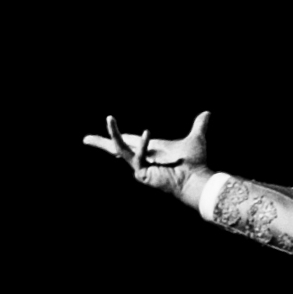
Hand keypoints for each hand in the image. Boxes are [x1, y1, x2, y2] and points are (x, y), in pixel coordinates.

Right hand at [83, 108, 210, 195]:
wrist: (199, 180)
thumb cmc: (196, 164)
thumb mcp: (196, 139)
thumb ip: (199, 126)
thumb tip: (207, 113)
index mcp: (151, 150)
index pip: (130, 141)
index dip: (119, 135)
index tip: (109, 127)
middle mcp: (143, 158)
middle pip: (117, 149)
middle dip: (101, 143)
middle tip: (84, 139)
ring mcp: (141, 167)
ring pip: (120, 149)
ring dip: (112, 134)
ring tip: (109, 117)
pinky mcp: (143, 174)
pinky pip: (136, 157)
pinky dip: (142, 145)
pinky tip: (148, 134)